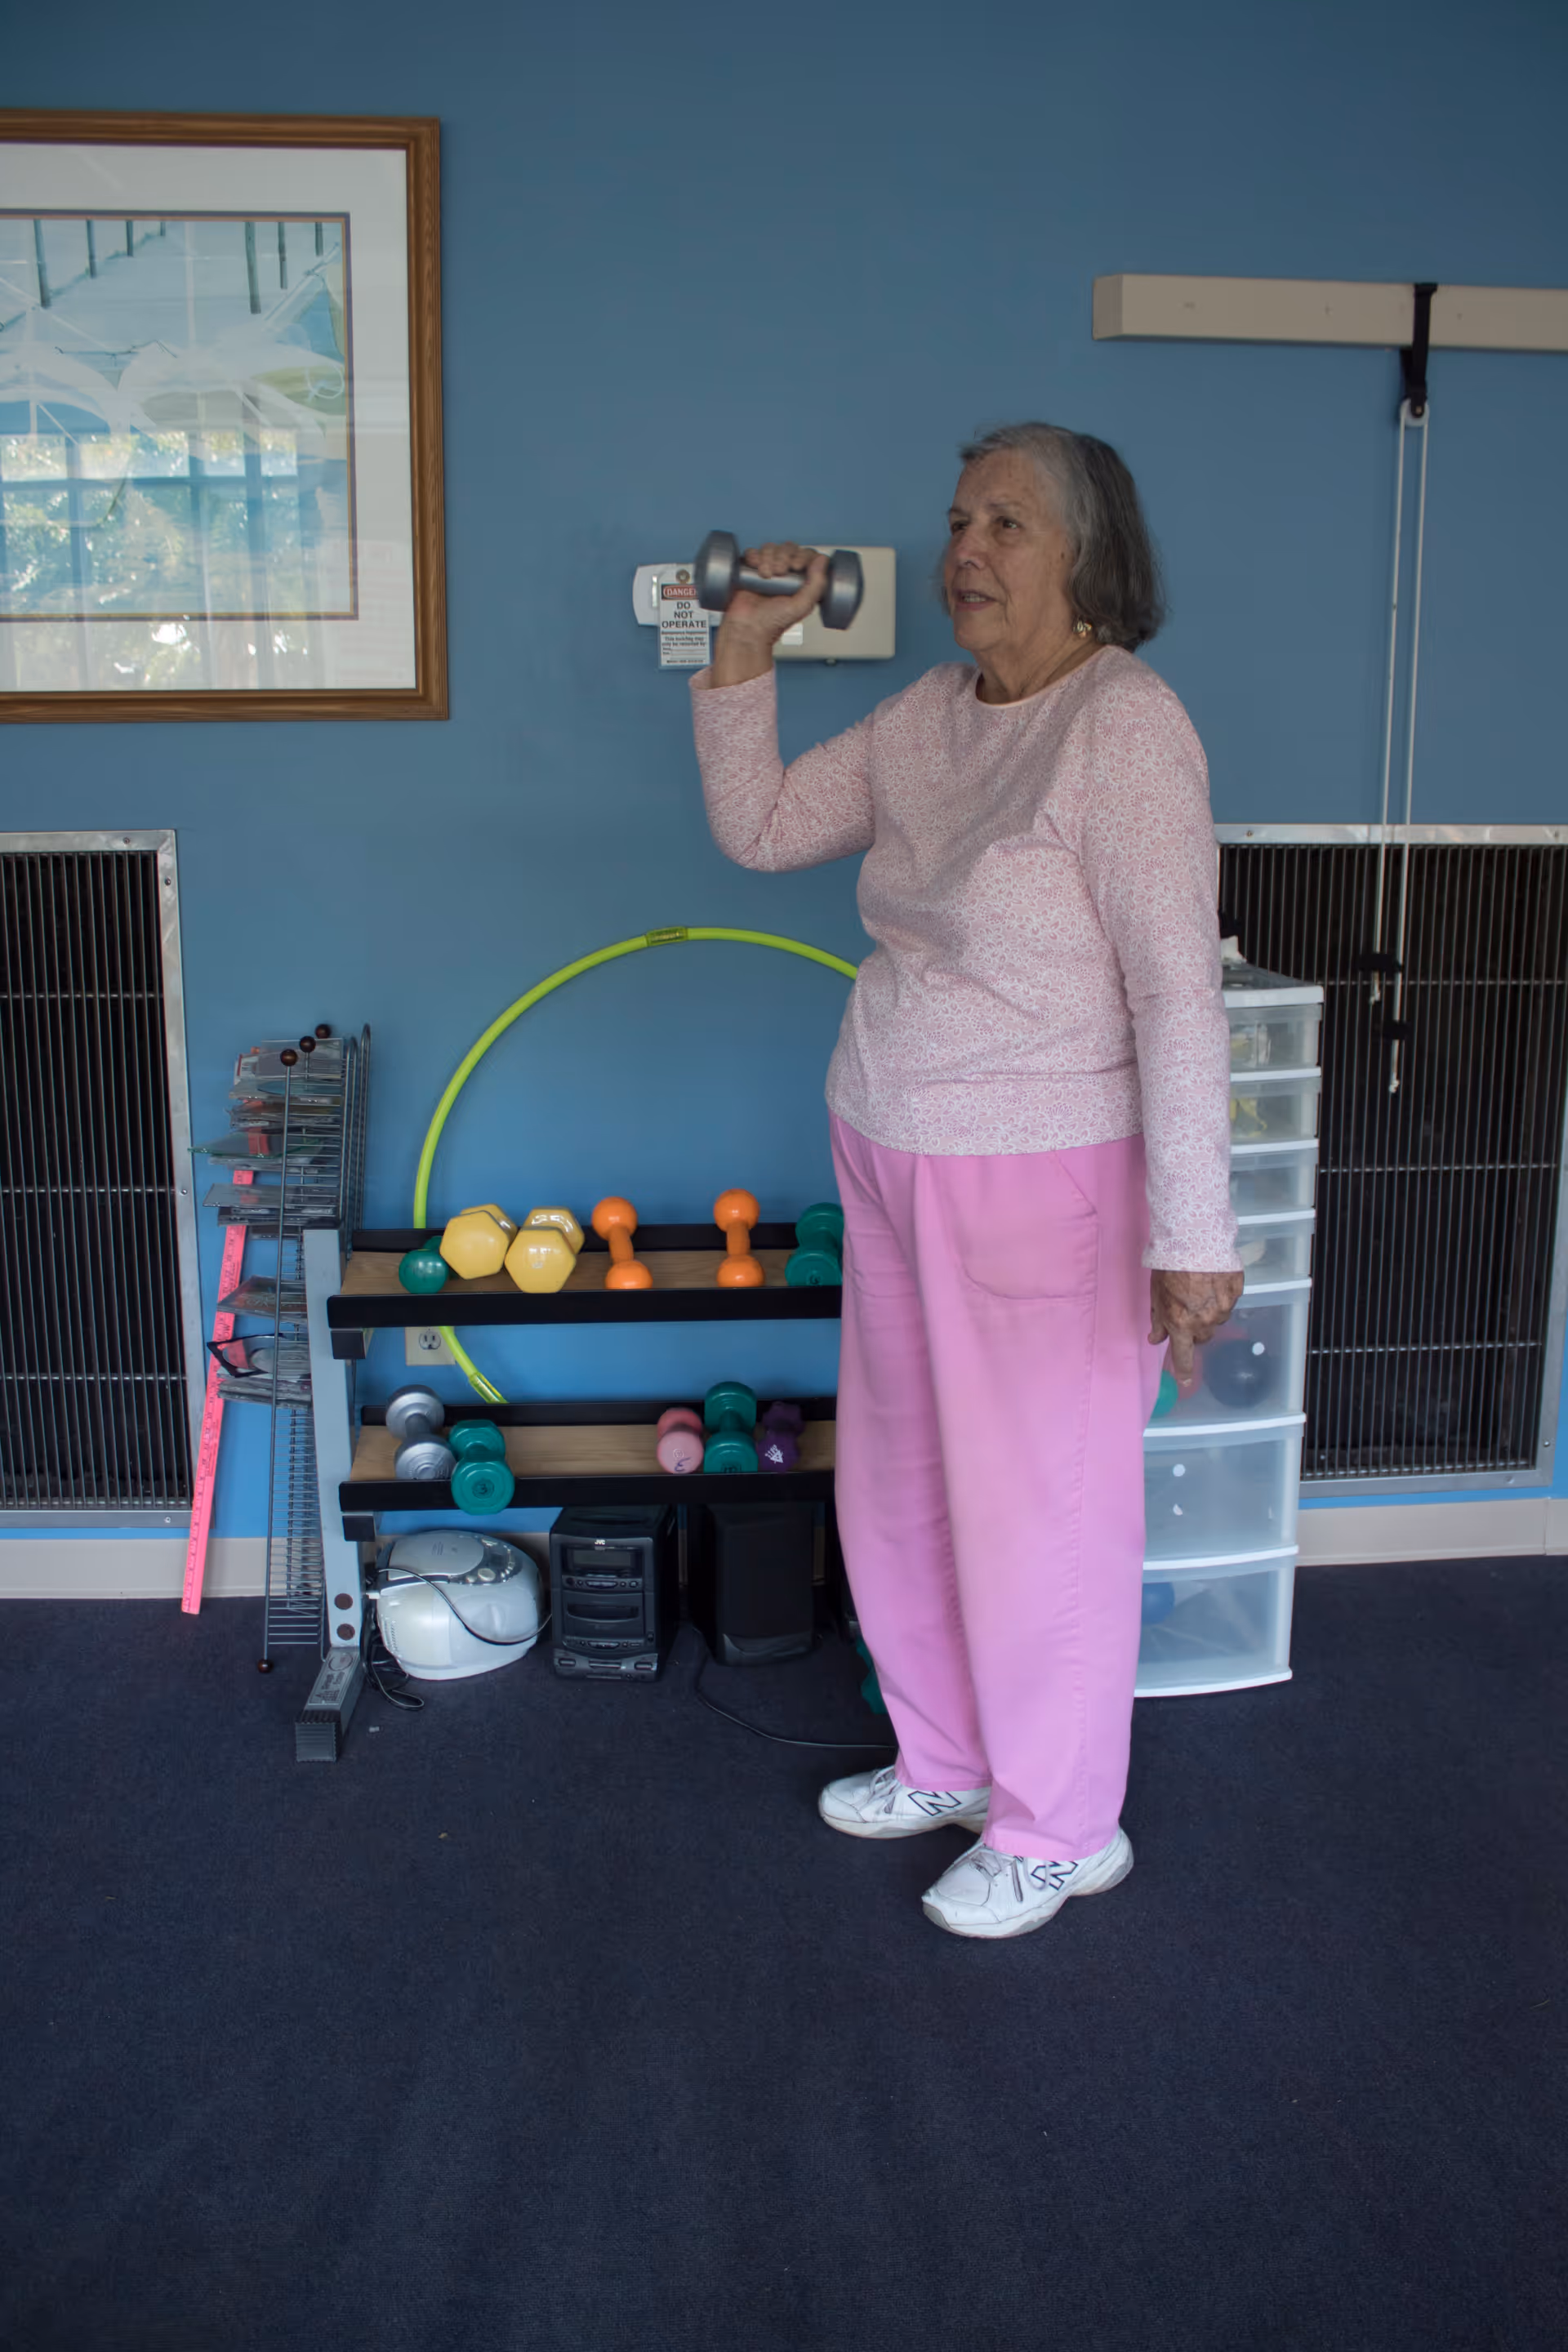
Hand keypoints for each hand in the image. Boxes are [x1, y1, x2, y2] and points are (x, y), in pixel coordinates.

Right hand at [709, 543, 828, 686]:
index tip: (796, 566)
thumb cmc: (773, 623)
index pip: (806, 555)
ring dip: (769, 557)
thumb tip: (823, 559)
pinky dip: (754, 556)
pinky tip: (756, 569)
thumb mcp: (802, 606)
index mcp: (800, 581)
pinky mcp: (749, 570)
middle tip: (779, 572)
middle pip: (788, 548)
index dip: (802, 555)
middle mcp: (784, 573)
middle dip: (784, 556)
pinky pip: (752, 552)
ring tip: (767, 576)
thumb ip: (816, 584)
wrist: (748, 629)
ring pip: (771, 548)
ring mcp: (767, 569)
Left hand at [1149, 1268, 1244, 1379]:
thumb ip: (1158, 1319)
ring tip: (1201, 1291)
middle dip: (1195, 1329)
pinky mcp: (1236, 1292)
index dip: (1184, 1370)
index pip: (1183, 1355)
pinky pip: (1229, 1302)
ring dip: (1209, 1313)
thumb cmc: (1169, 1266)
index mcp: (1181, 1324)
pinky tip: (1213, 1281)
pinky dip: (1222, 1296)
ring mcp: (1223, 1308)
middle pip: (1202, 1336)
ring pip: (1217, 1320)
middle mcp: (1204, 1321)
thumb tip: (1155, 1338)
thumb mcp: (1156, 1294)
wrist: (1194, 1240)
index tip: (1184, 1381)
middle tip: (1188, 1311)